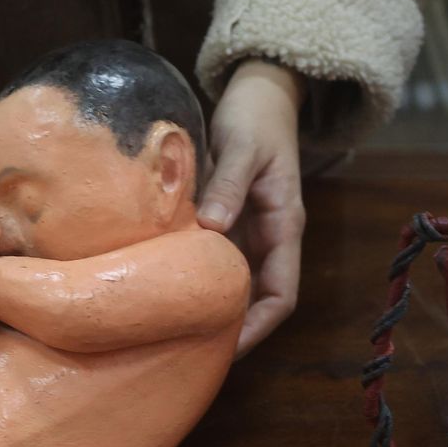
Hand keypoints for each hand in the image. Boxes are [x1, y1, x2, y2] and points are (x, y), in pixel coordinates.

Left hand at [198, 59, 305, 356]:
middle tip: (189, 353)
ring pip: (233, 283)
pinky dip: (194, 279)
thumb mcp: (244, 146)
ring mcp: (247, 231)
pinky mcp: (226, 221)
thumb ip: (230, 184)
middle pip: (257, 298)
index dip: (260, 326)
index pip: (282, 293)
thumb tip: (212, 226)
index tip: (229, 348)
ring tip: (173, 332)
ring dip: (211, 308)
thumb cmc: (255, 118)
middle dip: (232, 328)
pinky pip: (213, 260)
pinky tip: (163, 289)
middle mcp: (268, 237)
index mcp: (284, 226)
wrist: (258, 93)